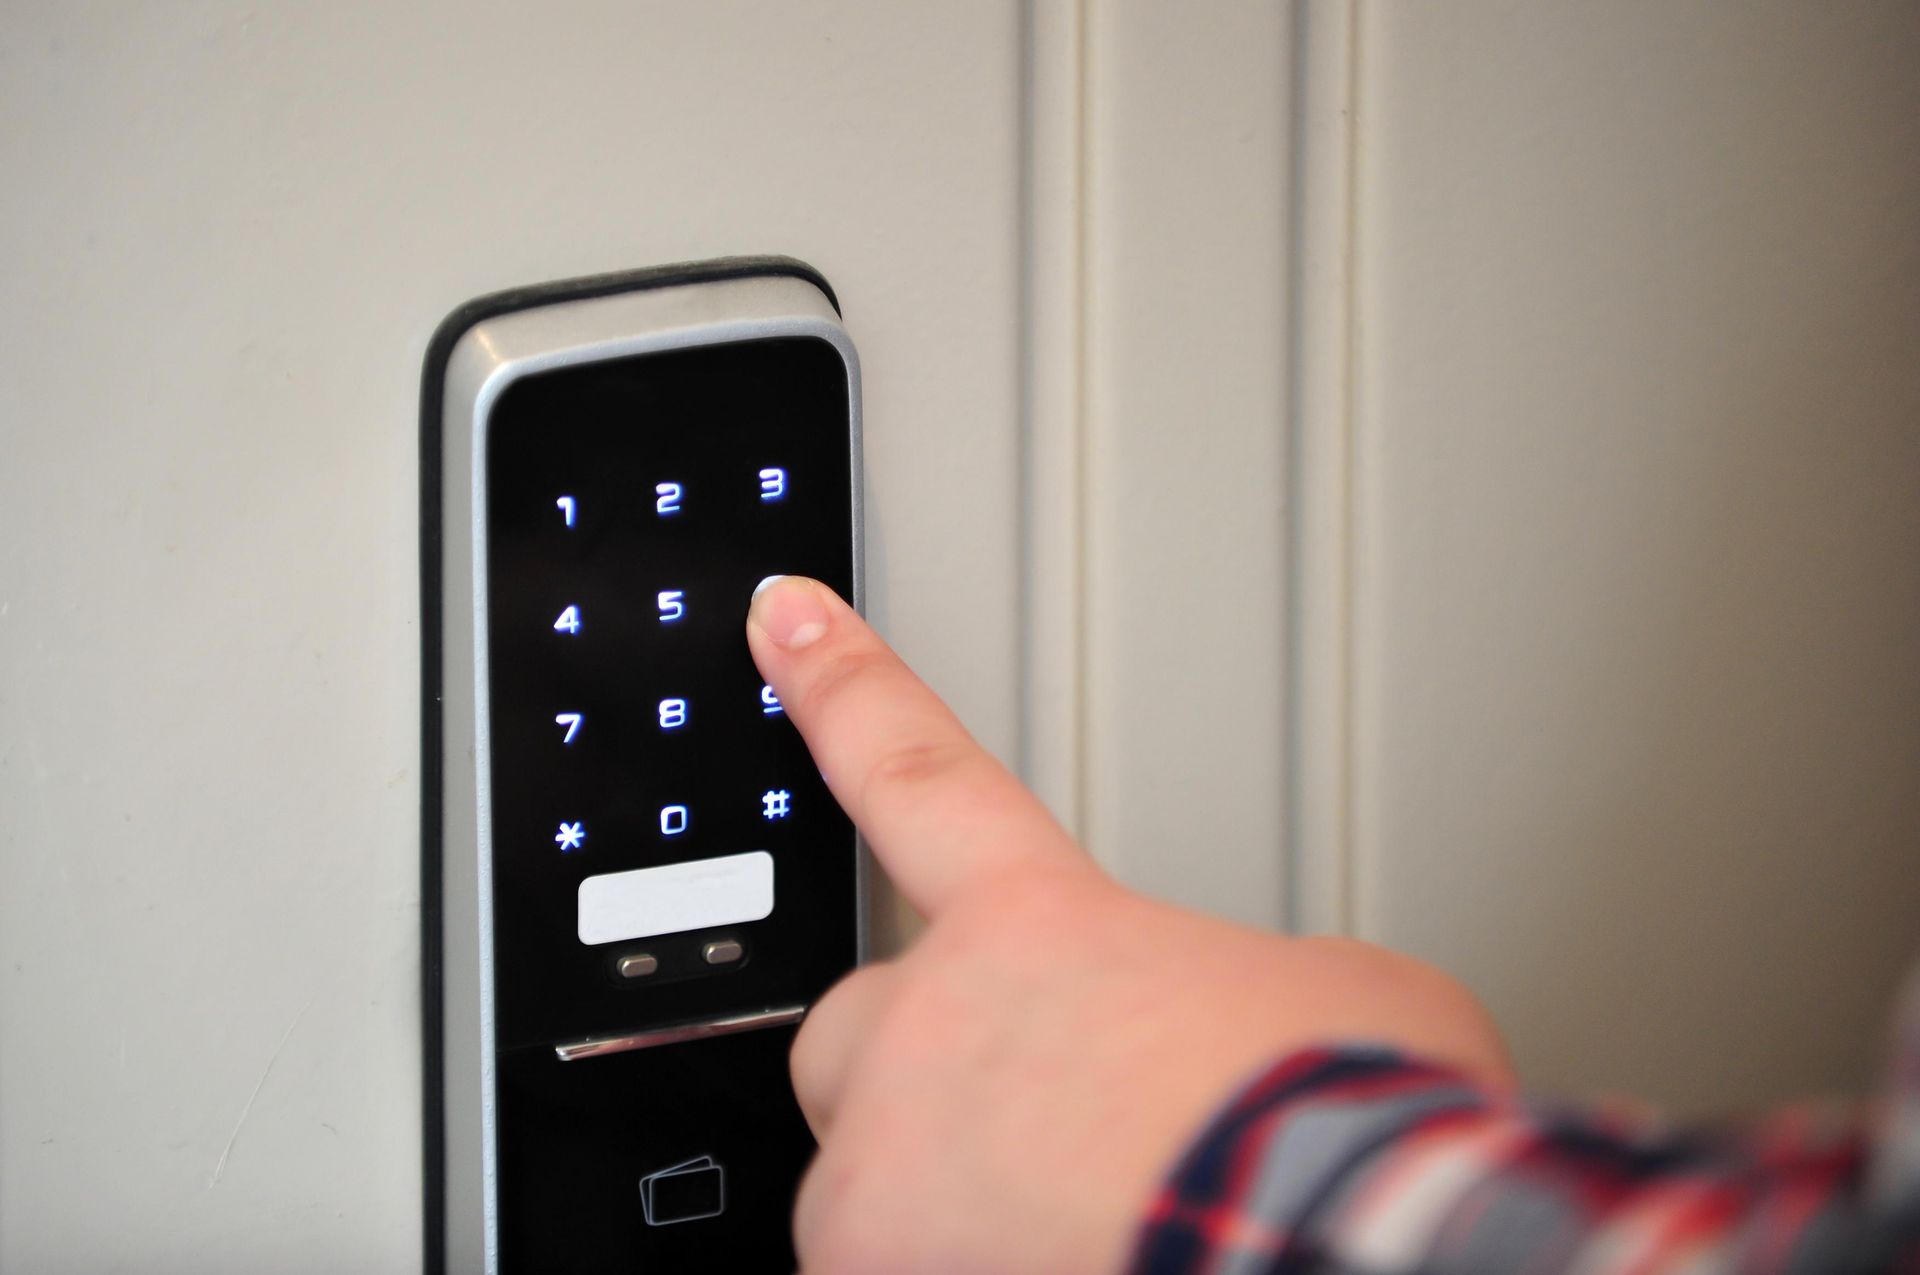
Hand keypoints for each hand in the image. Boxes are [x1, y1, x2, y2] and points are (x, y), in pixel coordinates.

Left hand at [746, 576, 1510, 1274]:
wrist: (1344, 1245)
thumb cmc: (1357, 1139)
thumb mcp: (1347, 995)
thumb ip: (1237, 982)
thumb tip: (1248, 1023)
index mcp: (1045, 923)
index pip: (915, 768)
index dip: (841, 684)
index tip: (783, 616)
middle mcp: (938, 1023)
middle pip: (861, 1024)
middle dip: (924, 1071)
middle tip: (1042, 1131)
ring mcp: (889, 1162)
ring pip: (865, 1176)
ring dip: (946, 1203)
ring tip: (1083, 1229)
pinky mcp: (867, 1274)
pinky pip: (876, 1271)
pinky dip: (951, 1273)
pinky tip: (1061, 1272)